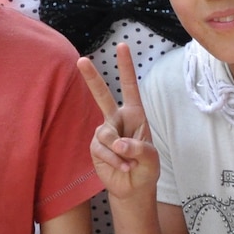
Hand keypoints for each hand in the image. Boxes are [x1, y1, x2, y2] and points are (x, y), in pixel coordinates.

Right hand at [77, 42, 158, 203]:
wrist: (133, 188)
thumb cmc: (146, 168)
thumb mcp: (151, 158)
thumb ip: (138, 148)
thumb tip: (117, 143)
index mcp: (135, 115)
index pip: (130, 87)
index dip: (126, 67)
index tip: (122, 45)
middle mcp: (117, 119)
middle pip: (102, 96)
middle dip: (92, 78)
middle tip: (81, 60)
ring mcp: (104, 132)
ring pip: (105, 134)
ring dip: (119, 152)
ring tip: (130, 163)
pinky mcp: (95, 147)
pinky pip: (101, 149)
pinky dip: (113, 160)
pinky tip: (122, 167)